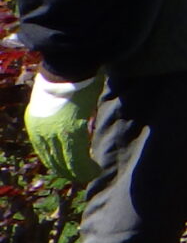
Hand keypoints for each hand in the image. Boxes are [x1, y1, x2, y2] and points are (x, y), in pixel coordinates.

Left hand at [24, 73, 101, 187]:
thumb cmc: (65, 75)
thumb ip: (58, 113)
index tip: (70, 168)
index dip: (58, 162)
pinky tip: (94, 171)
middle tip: (81, 176)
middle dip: (67, 171)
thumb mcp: (53, 98)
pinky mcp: (71, 132)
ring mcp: (55, 133)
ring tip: (90, 175)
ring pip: (66, 163)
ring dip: (79, 172)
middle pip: (53, 160)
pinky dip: (86, 168)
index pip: (45, 151)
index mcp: (35, 124)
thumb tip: (69, 117)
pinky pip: (78, 158)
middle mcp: (41, 133)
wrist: (67, 65)